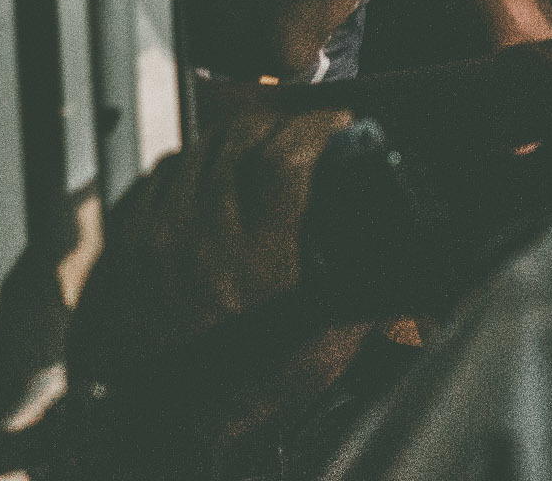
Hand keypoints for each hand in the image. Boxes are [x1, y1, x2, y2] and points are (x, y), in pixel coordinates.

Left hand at [66, 110, 366, 468]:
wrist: (159, 427)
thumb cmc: (239, 391)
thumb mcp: (320, 353)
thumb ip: (367, 308)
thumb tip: (423, 289)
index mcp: (258, 260)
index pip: (286, 160)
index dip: (315, 127)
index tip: (333, 123)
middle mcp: (205, 240)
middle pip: (237, 141)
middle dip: (274, 124)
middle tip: (294, 131)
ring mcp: (160, 240)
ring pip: (195, 152)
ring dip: (229, 139)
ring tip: (252, 147)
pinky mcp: (128, 248)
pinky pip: (156, 179)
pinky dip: (184, 167)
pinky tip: (202, 179)